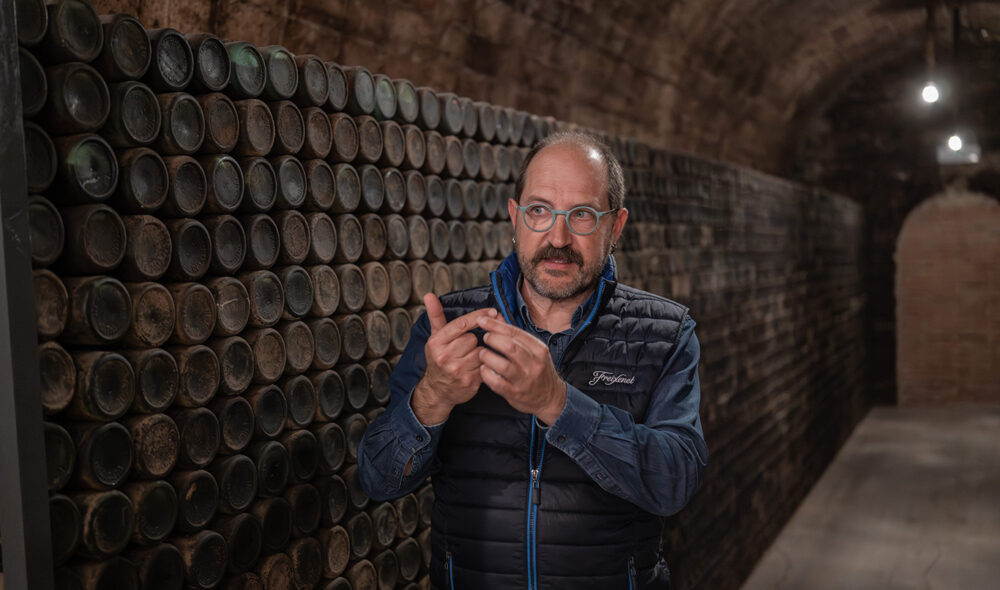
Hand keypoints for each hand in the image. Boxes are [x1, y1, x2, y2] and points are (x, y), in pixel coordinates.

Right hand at [411, 293, 495, 424]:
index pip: (462, 324)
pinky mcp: (469, 382)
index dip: (479, 316)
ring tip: (470, 358)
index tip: (492, 311)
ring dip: (480, 353)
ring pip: (481, 352)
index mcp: (436, 343)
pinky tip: (476, 367)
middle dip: (474, 340)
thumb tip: (429, 295)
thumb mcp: (435, 337)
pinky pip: (486, 365)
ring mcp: (457, 370)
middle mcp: (445, 356)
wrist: (437, 390)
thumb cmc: (438, 359)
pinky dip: (484, 364)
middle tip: (466, 347)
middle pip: (473, 338)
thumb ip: (436, 315)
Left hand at [476, 316, 566, 424]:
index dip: (496, 325)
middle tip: (485, 337)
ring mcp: (524, 380)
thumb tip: (496, 318)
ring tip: (483, 354)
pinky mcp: (515, 393)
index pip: (515, 332)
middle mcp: (533, 364)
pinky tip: (484, 369)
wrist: (550, 396)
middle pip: (509, 346)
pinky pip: (496, 382)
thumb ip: (514, 334)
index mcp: (538, 349)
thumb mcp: (533, 350)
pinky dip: (486, 374)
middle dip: (492, 339)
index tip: (483, 320)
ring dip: (487, 356)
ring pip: (502, 365)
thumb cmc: (539, 370)